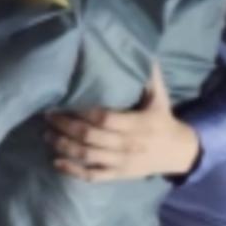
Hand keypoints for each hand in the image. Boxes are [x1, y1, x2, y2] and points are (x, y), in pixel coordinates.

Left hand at [46, 64, 200, 181]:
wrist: (179, 153)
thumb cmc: (163, 119)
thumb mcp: (160, 97)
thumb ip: (149, 76)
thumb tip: (141, 50)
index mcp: (139, 124)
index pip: (106, 119)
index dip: (83, 112)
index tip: (64, 102)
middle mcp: (128, 145)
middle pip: (91, 136)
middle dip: (66, 126)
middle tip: (47, 115)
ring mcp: (121, 162)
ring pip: (88, 156)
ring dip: (64, 146)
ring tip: (46, 134)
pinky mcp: (117, 175)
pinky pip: (92, 176)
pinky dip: (73, 171)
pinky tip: (55, 162)